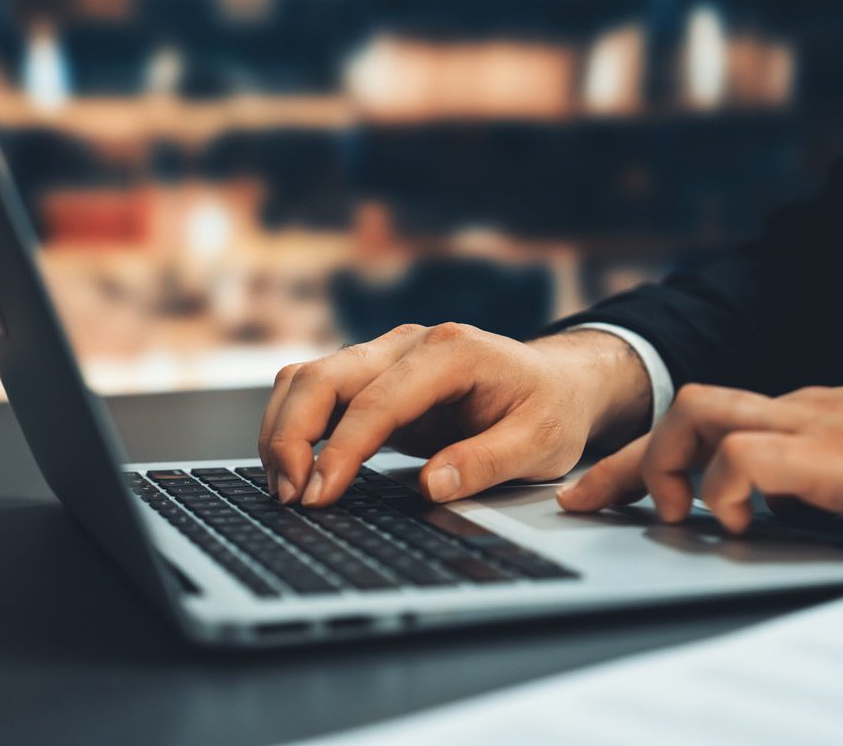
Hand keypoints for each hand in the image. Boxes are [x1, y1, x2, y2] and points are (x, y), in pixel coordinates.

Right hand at [259, 324, 651, 506]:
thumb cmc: (550, 410)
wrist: (558, 384)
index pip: (378, 400)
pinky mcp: (376, 378)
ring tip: (286, 489)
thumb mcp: (539, 443)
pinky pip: (318, 392)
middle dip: (293, 435)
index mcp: (453, 352)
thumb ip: (486, 462)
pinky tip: (295, 467)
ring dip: (284, 430)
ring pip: (308, 378)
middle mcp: (411, 345)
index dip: (343, 449)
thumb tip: (432, 487)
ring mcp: (388, 357)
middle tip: (291, 496)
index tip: (322, 495)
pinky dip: (295, 426)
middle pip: (325, 376)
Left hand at [558, 385, 842, 545]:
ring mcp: (816, 425)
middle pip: (687, 406)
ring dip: (666, 465)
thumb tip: (770, 513)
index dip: (645, 455)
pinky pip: (749, 456)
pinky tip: (740, 522)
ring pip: (701, 412)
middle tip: (587, 502)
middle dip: (627, 458)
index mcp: (804, 413)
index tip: (602, 489)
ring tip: (671, 514)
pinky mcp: (836, 456)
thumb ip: (814, 481)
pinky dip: (725, 489)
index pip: (706, 420)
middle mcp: (800, 408)